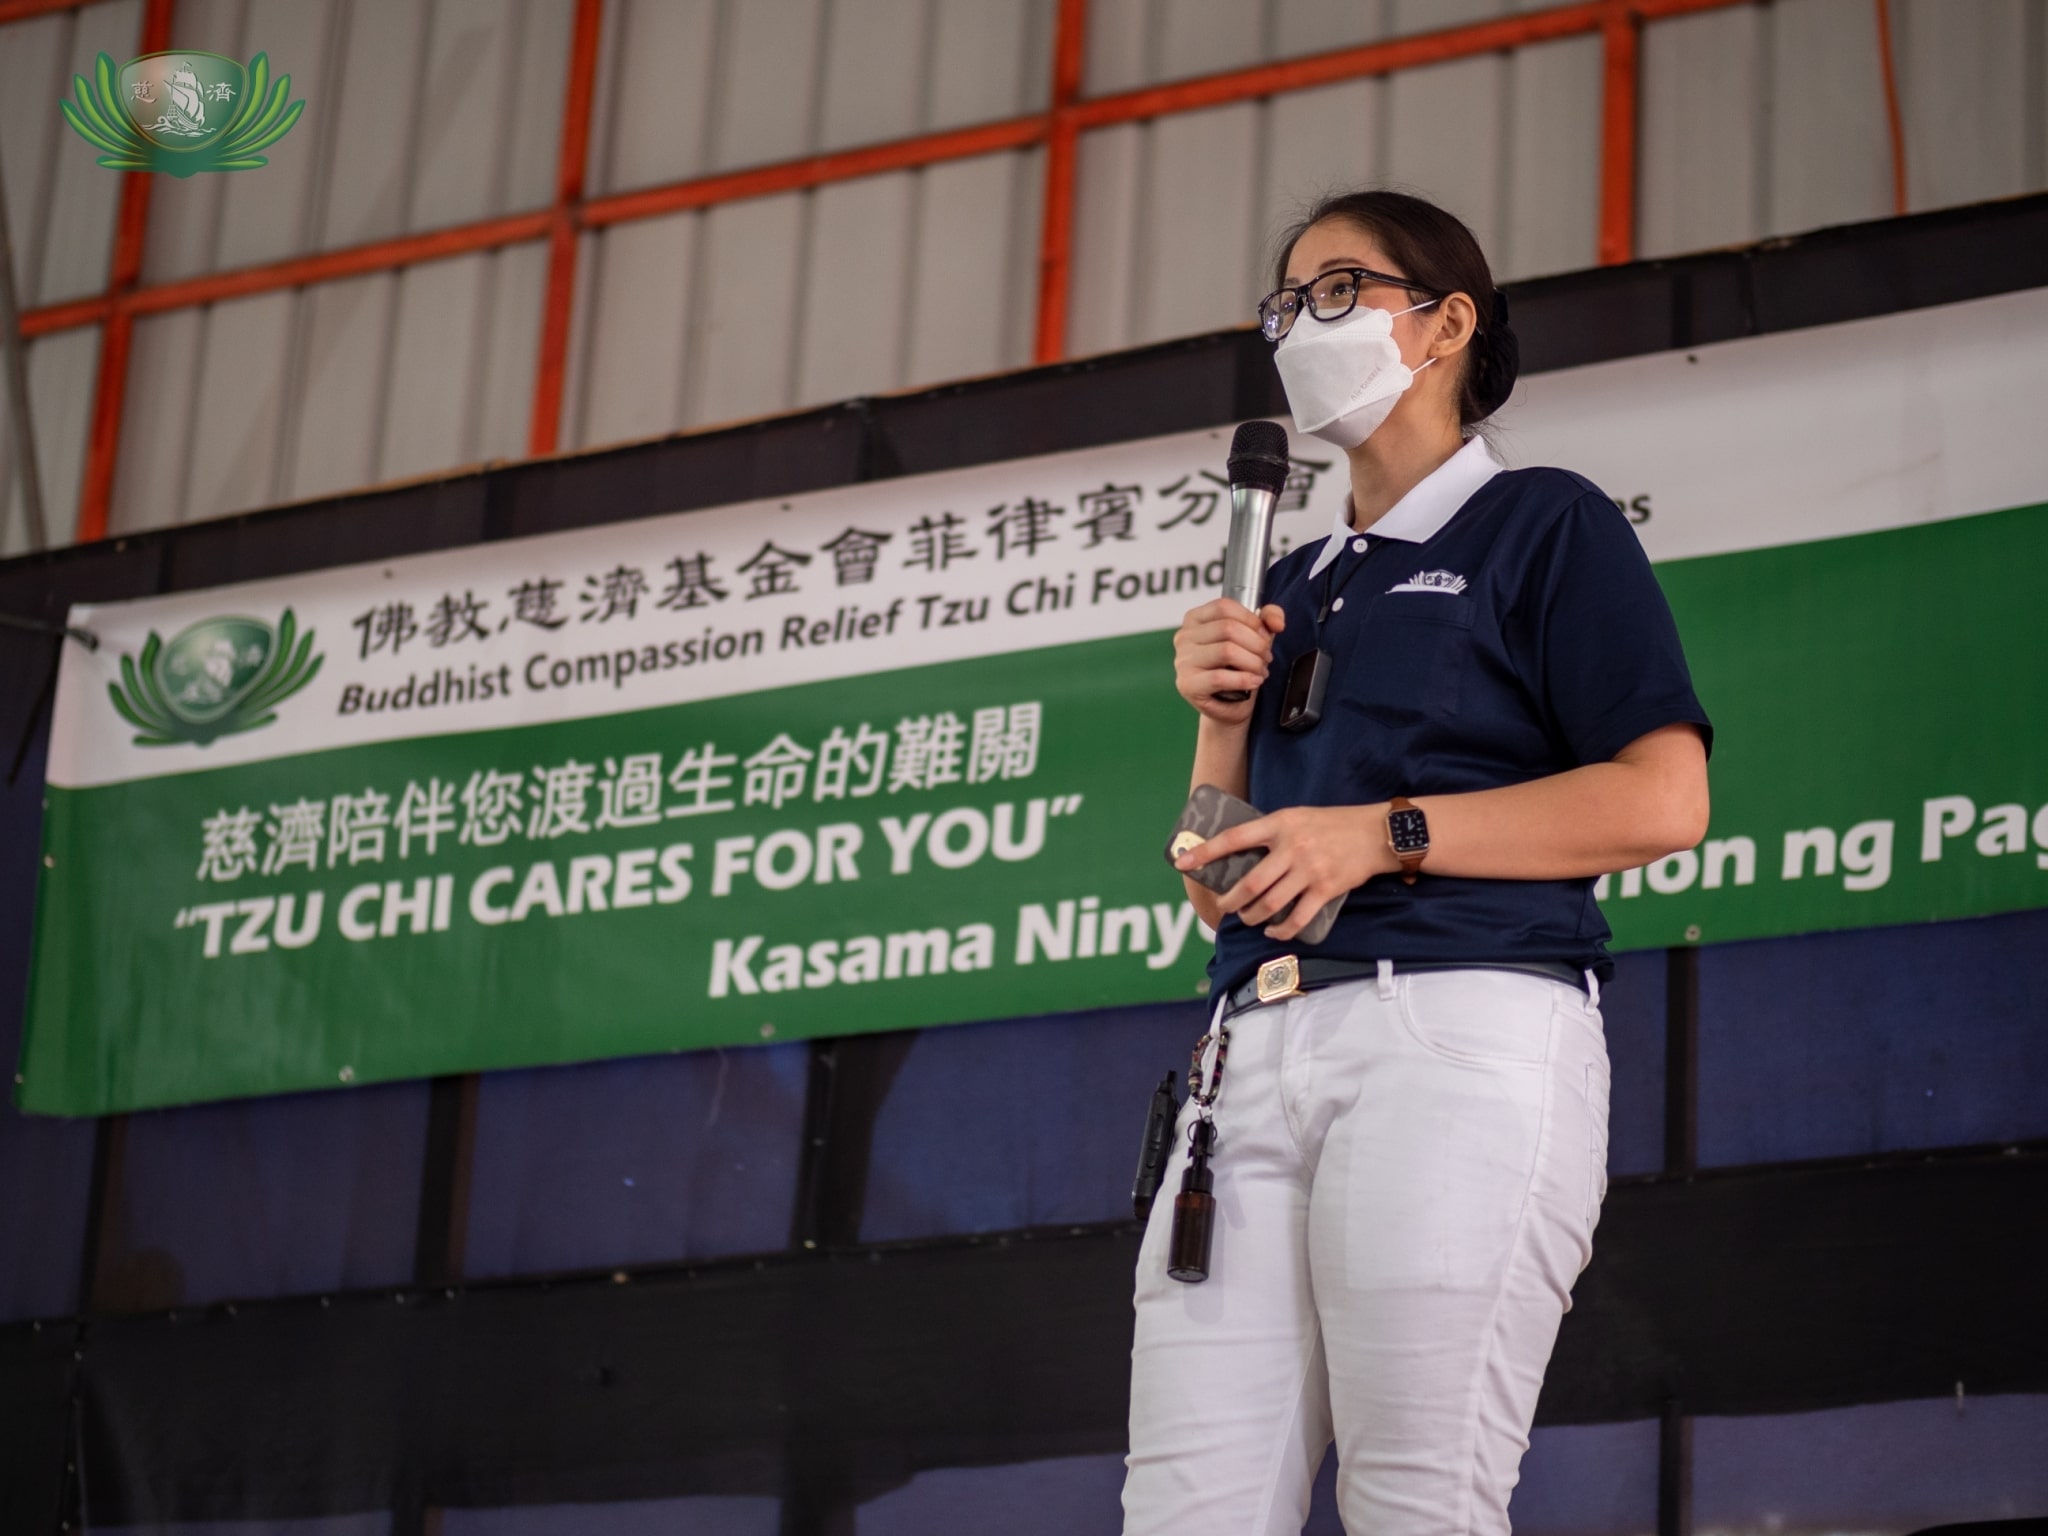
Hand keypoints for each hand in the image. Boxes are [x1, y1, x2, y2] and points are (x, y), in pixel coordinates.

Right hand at [1172, 599, 1285, 726]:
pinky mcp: (1187, 684)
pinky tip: (1254, 682)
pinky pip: (1220, 677)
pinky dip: (1244, 679)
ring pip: (1226, 651)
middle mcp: (1184, 637)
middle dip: (1257, 644)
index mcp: (1195, 619)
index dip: (1251, 620)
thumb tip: (1276, 622)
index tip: (1264, 636)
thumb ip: (1268, 619)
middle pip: (1228, 628)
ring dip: (1253, 662)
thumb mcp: (1254, 637)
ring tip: (1260, 671)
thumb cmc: (1238, 667)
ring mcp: (1183, 661)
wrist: (1229, 705)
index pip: (1224, 607)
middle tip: (1266, 658)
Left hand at [1174, 803, 1395, 940]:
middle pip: (1250, 883)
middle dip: (1231, 901)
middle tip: (1223, 907)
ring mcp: (1309, 869)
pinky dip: (1281, 930)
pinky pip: (1297, 918)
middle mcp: (1292, 847)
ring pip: (1270, 904)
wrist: (1376, 832)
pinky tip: (1273, 931)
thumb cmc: (1334, 823)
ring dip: (1253, 917)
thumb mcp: (1298, 817)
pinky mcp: (1326, 889)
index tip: (1182, 862)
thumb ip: (1273, 833)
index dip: (1205, 852)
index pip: (1234, 838)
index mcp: (1280, 824)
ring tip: (1247, 919)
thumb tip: (1244, 854)